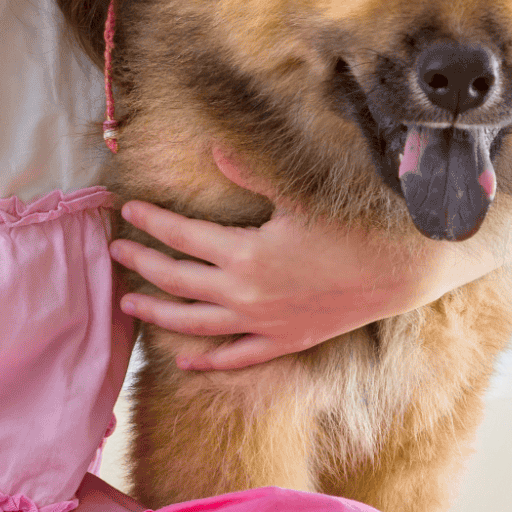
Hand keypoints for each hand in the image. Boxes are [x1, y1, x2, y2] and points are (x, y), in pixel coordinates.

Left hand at [110, 148, 440, 371]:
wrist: (397, 271)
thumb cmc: (349, 226)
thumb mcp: (296, 195)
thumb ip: (250, 172)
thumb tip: (212, 148)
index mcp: (243, 254)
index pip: (181, 236)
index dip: (151, 221)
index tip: (128, 209)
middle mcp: (244, 294)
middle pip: (176, 280)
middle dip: (141, 264)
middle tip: (114, 253)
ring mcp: (262, 323)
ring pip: (194, 324)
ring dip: (157, 313)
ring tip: (128, 303)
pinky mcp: (283, 341)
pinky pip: (237, 357)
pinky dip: (208, 362)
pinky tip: (183, 363)